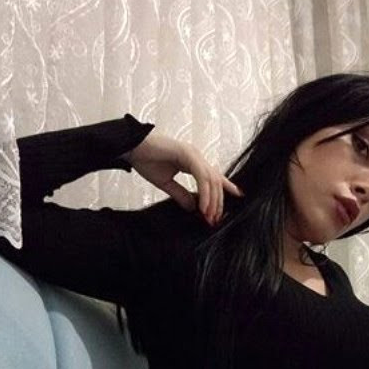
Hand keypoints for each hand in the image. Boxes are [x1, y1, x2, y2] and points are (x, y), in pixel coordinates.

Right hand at [124, 131, 242, 225]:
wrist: (130, 147)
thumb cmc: (145, 160)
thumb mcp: (166, 184)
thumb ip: (180, 195)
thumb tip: (193, 208)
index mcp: (193, 162)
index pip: (214, 176)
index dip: (227, 186)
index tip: (238, 197)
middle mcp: (196, 157)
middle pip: (215, 181)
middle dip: (217, 202)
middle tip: (214, 220)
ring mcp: (193, 154)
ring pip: (211, 179)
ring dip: (212, 200)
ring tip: (209, 217)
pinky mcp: (187, 154)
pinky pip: (202, 176)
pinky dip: (204, 193)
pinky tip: (202, 207)